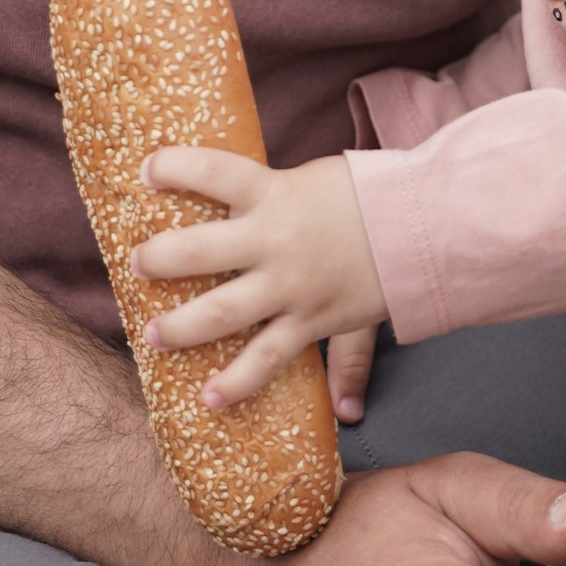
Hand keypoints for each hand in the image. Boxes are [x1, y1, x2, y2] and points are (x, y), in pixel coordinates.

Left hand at [134, 147, 386, 406]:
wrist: (428, 224)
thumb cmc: (369, 197)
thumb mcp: (315, 181)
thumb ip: (272, 197)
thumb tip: (237, 207)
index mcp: (274, 193)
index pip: (211, 171)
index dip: (173, 166)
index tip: (146, 169)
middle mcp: (275, 240)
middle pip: (199, 250)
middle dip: (160, 259)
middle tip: (137, 264)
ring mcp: (291, 285)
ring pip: (222, 313)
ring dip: (182, 328)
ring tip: (153, 336)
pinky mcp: (311, 320)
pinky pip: (268, 358)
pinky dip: (241, 382)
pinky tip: (211, 399)